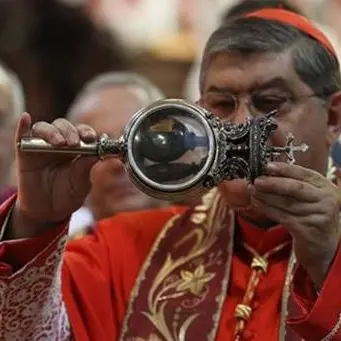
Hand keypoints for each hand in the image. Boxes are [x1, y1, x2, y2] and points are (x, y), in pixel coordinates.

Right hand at [11, 113, 98, 237]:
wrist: (49, 211)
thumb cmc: (68, 194)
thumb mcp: (80, 183)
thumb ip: (86, 168)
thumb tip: (97, 152)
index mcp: (77, 148)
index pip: (81, 132)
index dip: (86, 131)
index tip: (90, 137)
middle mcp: (60, 143)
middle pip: (63, 126)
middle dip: (70, 131)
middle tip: (74, 144)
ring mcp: (41, 147)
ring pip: (44, 128)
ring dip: (52, 132)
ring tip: (59, 143)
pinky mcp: (25, 153)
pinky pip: (21, 137)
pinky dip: (22, 126)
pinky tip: (25, 119)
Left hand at [249, 162, 340, 288]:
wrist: (323, 245)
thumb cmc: (311, 216)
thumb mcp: (309, 197)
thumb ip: (293, 184)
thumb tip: (267, 173)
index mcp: (326, 187)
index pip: (305, 174)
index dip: (285, 169)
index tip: (268, 166)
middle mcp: (326, 200)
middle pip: (296, 188)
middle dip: (273, 183)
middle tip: (257, 180)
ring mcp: (318, 216)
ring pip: (286, 203)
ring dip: (265, 197)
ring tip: (252, 191)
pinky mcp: (307, 230)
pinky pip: (282, 216)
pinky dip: (267, 209)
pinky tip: (257, 204)